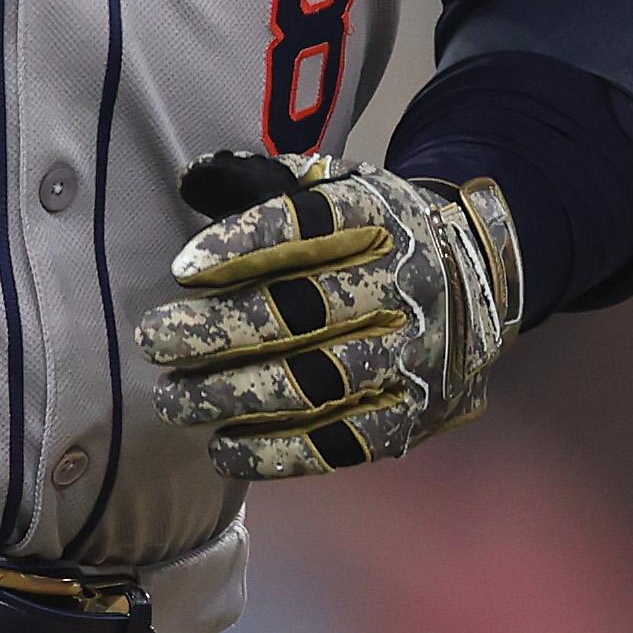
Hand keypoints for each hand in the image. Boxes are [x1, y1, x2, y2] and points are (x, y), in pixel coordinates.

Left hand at [134, 150, 521, 480]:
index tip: (182, 268)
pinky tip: (223, 450)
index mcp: (383, 215)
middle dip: (219, 330)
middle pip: (304, 312)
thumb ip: (267, 179)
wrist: (478, 278)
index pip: (311, 224)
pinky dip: (278, 454)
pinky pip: (342, 443)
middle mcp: (405, 283)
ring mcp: (414, 354)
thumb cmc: (376, 232)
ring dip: (236, 396)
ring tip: (174, 401)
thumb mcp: (339, 184)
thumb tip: (192, 179)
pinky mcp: (414, 415)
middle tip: (154, 340)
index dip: (244, 244)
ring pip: (316, 382)